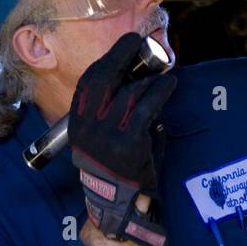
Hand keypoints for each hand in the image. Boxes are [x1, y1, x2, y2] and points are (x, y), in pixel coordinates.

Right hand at [67, 33, 176, 245]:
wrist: (117, 204)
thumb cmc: (113, 166)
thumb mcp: (99, 138)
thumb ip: (109, 111)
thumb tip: (134, 78)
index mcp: (78, 124)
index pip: (88, 83)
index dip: (106, 60)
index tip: (123, 46)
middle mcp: (88, 128)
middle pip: (104, 79)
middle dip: (122, 54)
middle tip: (138, 41)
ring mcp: (108, 136)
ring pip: (129, 92)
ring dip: (148, 78)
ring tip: (161, 72)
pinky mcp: (129, 144)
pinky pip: (147, 108)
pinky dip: (160, 92)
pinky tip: (169, 85)